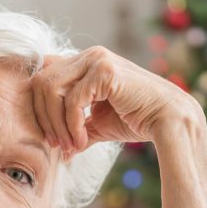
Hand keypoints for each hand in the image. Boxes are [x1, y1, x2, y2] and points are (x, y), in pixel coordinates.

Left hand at [31, 46, 202, 160]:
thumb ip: (76, 129)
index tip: (51, 137)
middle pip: (41, 81)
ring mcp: (96, 59)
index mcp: (84, 63)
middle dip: (43, 117)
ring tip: (70, 146)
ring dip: (56, 123)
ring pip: (51, 88)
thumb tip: (60, 152)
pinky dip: (72, 125)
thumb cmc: (137, 120)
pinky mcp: (104, 71)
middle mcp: (89, 55)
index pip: (44, 76)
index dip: (39, 107)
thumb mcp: (98, 124)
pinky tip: (82, 141)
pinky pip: (72, 100)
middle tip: (56, 145)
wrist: (167, 120)